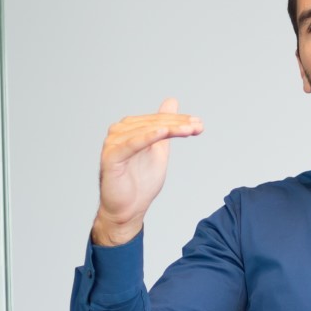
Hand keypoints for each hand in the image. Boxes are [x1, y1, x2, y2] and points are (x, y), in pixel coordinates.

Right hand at [92, 97, 203, 245]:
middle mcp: (119, 132)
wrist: (128, 209)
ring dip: (169, 128)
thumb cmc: (141, 182)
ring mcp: (113, 143)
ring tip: (189, 130)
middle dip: (178, 124)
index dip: (179, 120)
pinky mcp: (110, 157)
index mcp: (130, 128)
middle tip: (198, 126)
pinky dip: (148, 137)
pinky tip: (163, 132)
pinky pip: (132, 144)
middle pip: (153, 123)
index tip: (199, 124)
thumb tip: (171, 101)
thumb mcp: (159, 150)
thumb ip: (164, 127)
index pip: (158, 120)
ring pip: (146, 131)